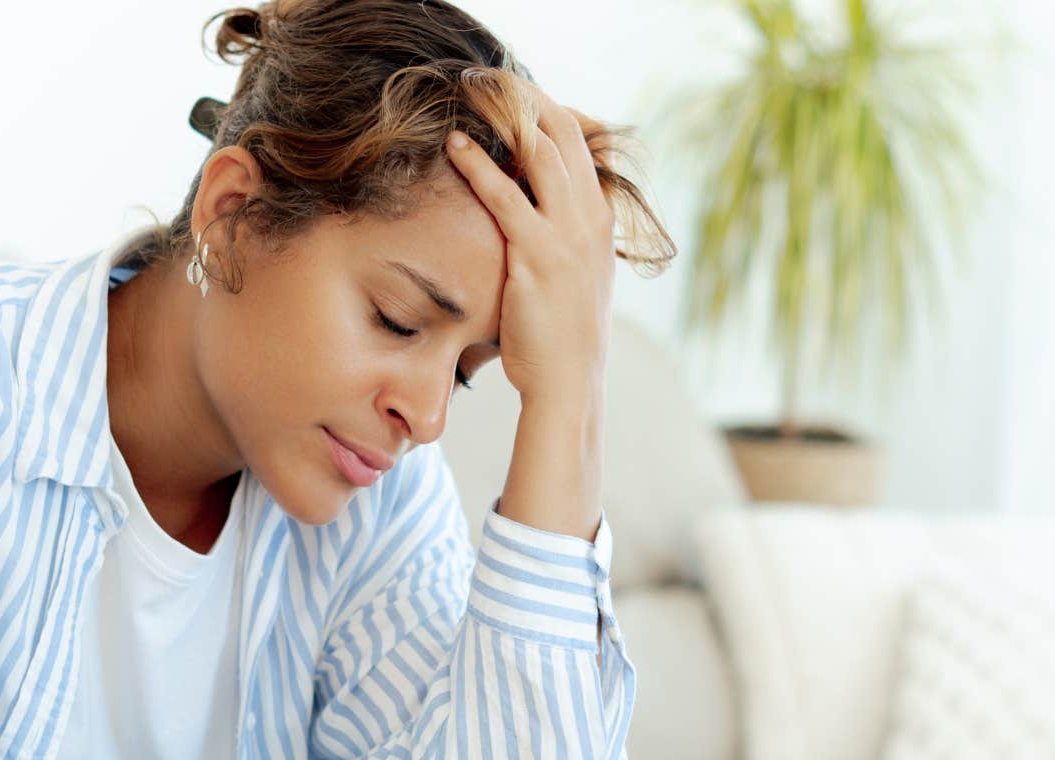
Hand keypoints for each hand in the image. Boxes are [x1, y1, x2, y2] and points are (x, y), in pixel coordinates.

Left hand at [444, 85, 615, 405]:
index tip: (512, 97)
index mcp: (601, 219)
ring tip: (469, 95)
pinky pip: (505, 195)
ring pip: (539, 150)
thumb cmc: (561, 336)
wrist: (569, 383)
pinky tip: (453, 145)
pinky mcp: (537, 254)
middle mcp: (590, 218)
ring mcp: (568, 234)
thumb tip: (527, 217)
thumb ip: (561, 239)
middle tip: (487, 80)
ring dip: (501, 115)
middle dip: (524, 97)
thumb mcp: (575, 277)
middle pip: (563, 131)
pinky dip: (478, 163)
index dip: (547, 112)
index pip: (582, 142)